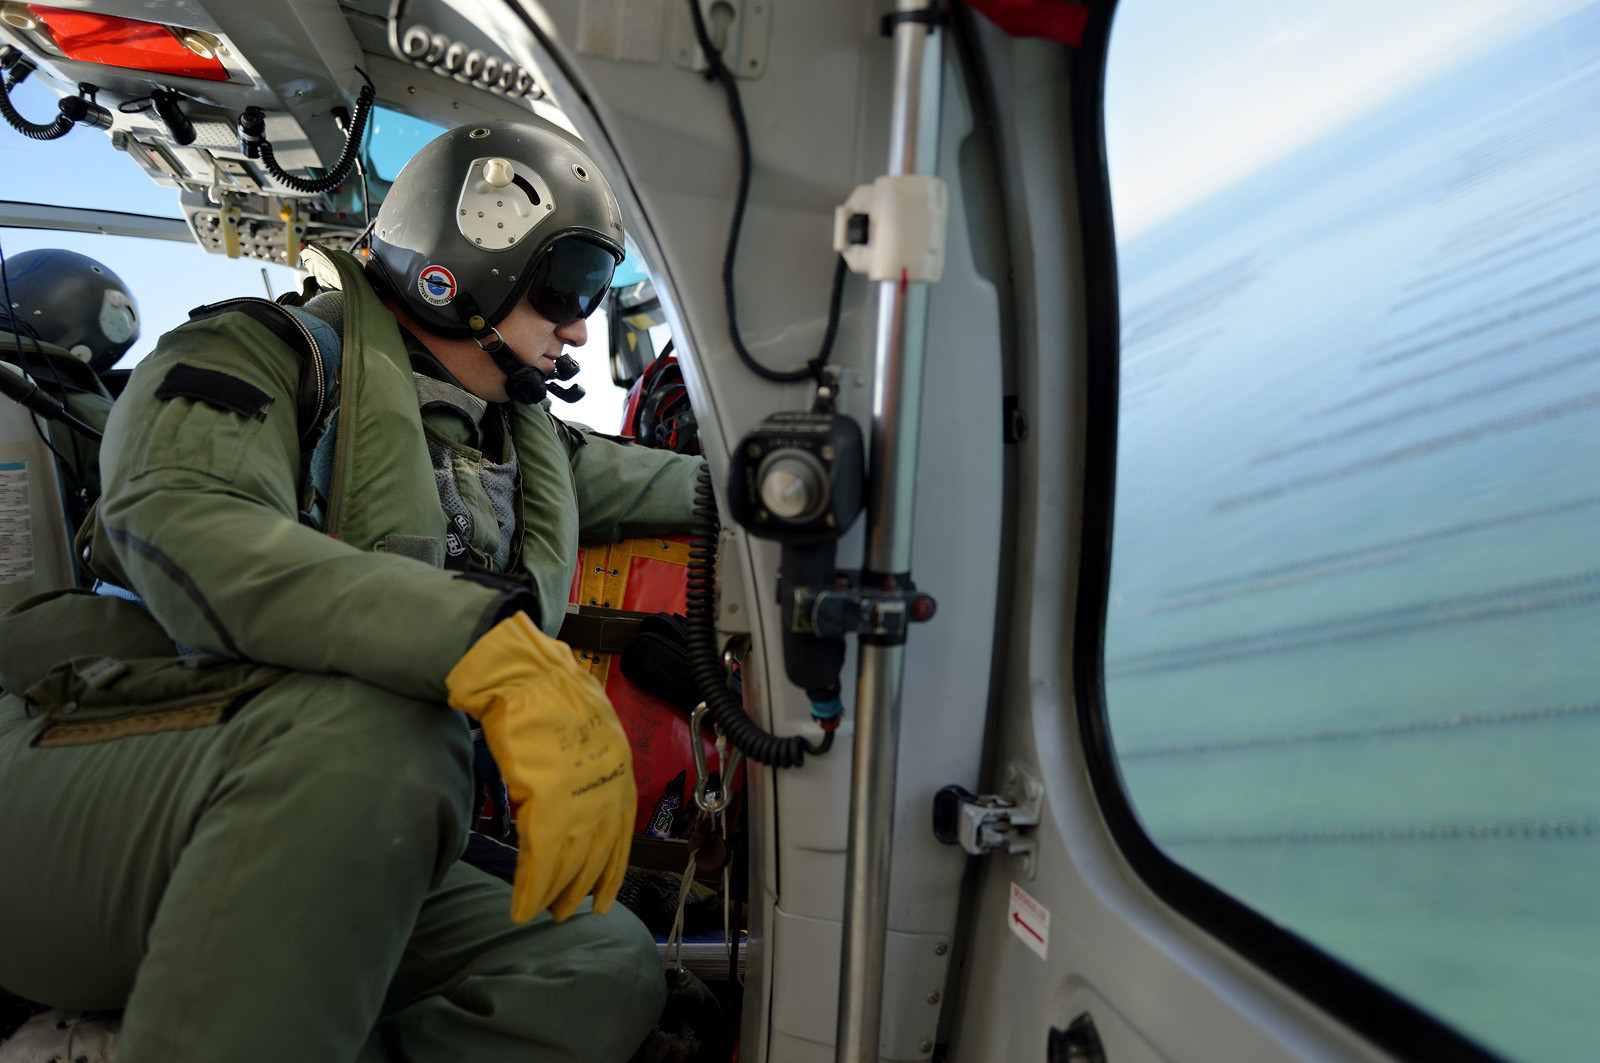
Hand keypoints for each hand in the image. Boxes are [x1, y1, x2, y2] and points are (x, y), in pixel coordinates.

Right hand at [446, 612, 633, 921]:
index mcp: (619, 771)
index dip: (609, 871)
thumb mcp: (586, 735)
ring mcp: (577, 794)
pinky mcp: (545, 798)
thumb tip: (568, 804)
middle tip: (565, 912)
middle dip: (581, 888)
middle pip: (596, 854)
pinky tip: (523, 904)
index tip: (602, 897)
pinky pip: (540, 856)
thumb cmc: (549, 696)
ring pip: (570, 861)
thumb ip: (585, 773)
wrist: (527, 674)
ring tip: (544, 912)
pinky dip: (531, 885)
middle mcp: (606, 787)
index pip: (619, 835)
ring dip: (556, 892)